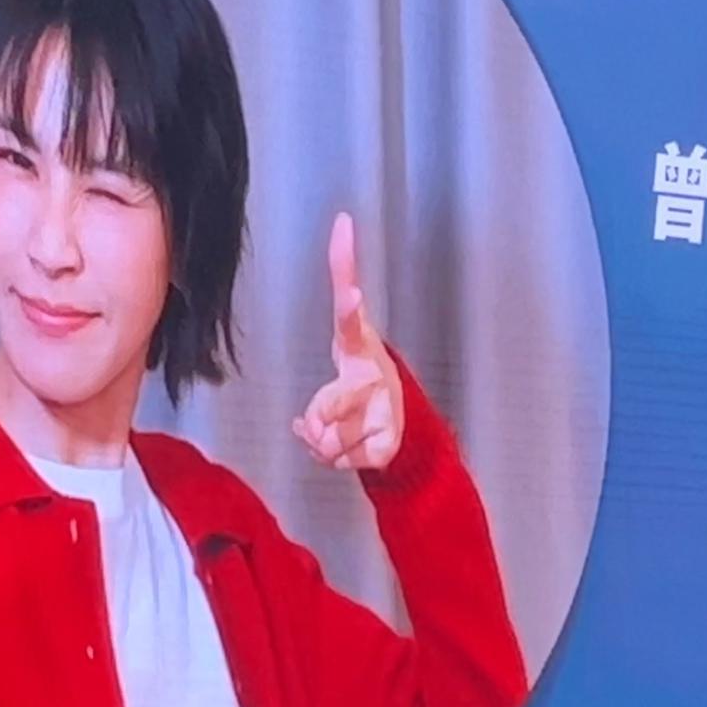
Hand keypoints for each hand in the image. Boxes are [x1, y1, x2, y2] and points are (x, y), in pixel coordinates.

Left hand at [291, 212, 404, 472]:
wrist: (396, 412)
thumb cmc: (363, 367)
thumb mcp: (350, 327)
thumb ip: (341, 284)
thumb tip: (338, 246)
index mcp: (361, 349)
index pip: (352, 324)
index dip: (349, 308)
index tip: (352, 293)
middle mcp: (376, 380)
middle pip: (335, 400)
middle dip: (319, 413)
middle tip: (311, 421)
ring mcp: (386, 414)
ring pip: (328, 439)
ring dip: (317, 439)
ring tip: (327, 427)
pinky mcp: (388, 444)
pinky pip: (339, 461)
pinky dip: (331, 458)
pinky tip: (340, 445)